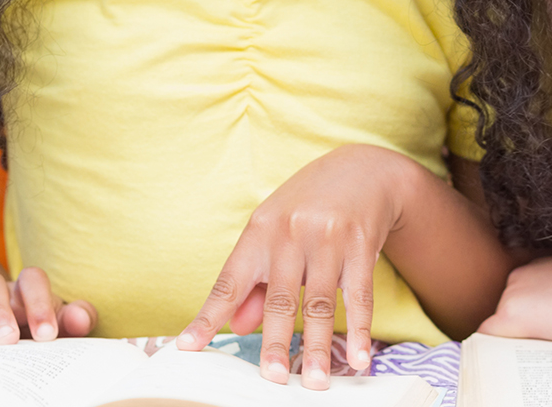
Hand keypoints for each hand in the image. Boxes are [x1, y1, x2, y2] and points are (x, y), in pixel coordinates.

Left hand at [177, 146, 416, 388]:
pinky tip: (360, 356)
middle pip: (279, 299)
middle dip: (275, 343)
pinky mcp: (361, 244)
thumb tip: (238, 327)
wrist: (363, 169)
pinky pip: (359, 295)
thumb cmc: (309, 207)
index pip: (229, 283)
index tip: (189, 348)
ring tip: (318, 381)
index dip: (208, 317)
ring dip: (319, 346)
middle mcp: (290, 233)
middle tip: (273, 378)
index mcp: (260, 231)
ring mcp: (327, 238)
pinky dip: (359, 329)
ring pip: (320, 303)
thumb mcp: (275, 233)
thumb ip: (255, 281)